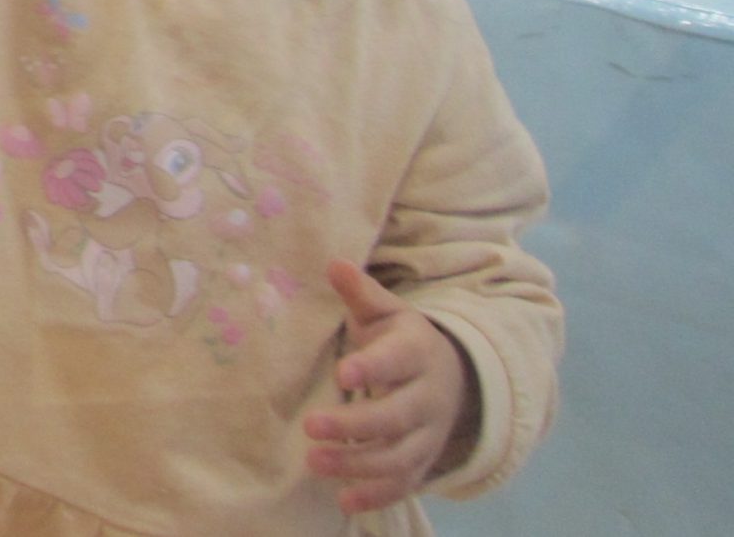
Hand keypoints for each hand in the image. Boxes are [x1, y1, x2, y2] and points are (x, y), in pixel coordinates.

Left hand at [302, 261, 479, 512]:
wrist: (452, 378)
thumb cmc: (401, 340)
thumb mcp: (387, 312)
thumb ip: (360, 292)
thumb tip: (334, 262)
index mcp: (416, 354)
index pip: (396, 362)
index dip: (372, 368)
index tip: (342, 371)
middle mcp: (426, 399)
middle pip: (395, 417)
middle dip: (354, 425)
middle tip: (310, 426)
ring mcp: (427, 437)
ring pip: (397, 457)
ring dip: (357, 464)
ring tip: (313, 462)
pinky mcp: (421, 464)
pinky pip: (403, 485)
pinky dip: (376, 497)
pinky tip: (345, 502)